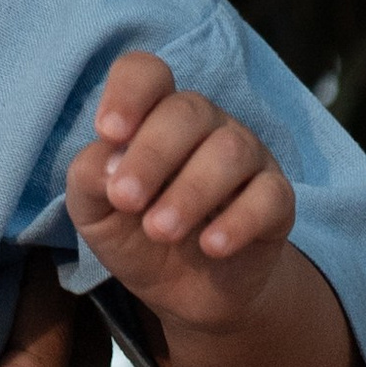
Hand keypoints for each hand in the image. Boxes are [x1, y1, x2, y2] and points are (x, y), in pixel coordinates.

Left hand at [65, 51, 295, 336]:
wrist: (185, 292)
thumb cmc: (136, 236)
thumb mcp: (94, 213)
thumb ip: (89, 178)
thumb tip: (108, 161)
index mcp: (154, 117)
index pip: (147, 73)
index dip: (129, 92)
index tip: (108, 132)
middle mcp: (204, 126)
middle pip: (188, 111)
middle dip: (151, 155)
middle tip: (126, 200)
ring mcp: (245, 158)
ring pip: (230, 150)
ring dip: (190, 191)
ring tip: (160, 230)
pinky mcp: (276, 199)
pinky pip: (269, 195)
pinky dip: (239, 221)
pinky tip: (211, 246)